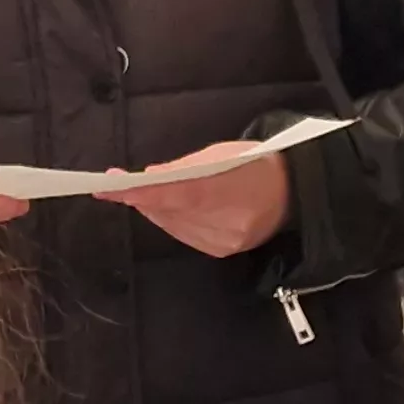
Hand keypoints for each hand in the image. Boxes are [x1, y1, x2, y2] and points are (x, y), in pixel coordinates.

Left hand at [99, 141, 294, 258]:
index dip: (140, 193)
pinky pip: (184, 235)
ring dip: (154, 209)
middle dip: (141, 198)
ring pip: (172, 226)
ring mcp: (224, 240)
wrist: (294, 194)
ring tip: (143, 192)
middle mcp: (227, 221)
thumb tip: (150, 177)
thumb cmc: (258, 165)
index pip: (175, 194)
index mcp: (229, 188)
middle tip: (116, 184)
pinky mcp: (222, 251)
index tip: (109, 188)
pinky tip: (170, 208)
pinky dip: (171, 220)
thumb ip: (185, 167)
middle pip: (169, 212)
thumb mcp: (224, 153)